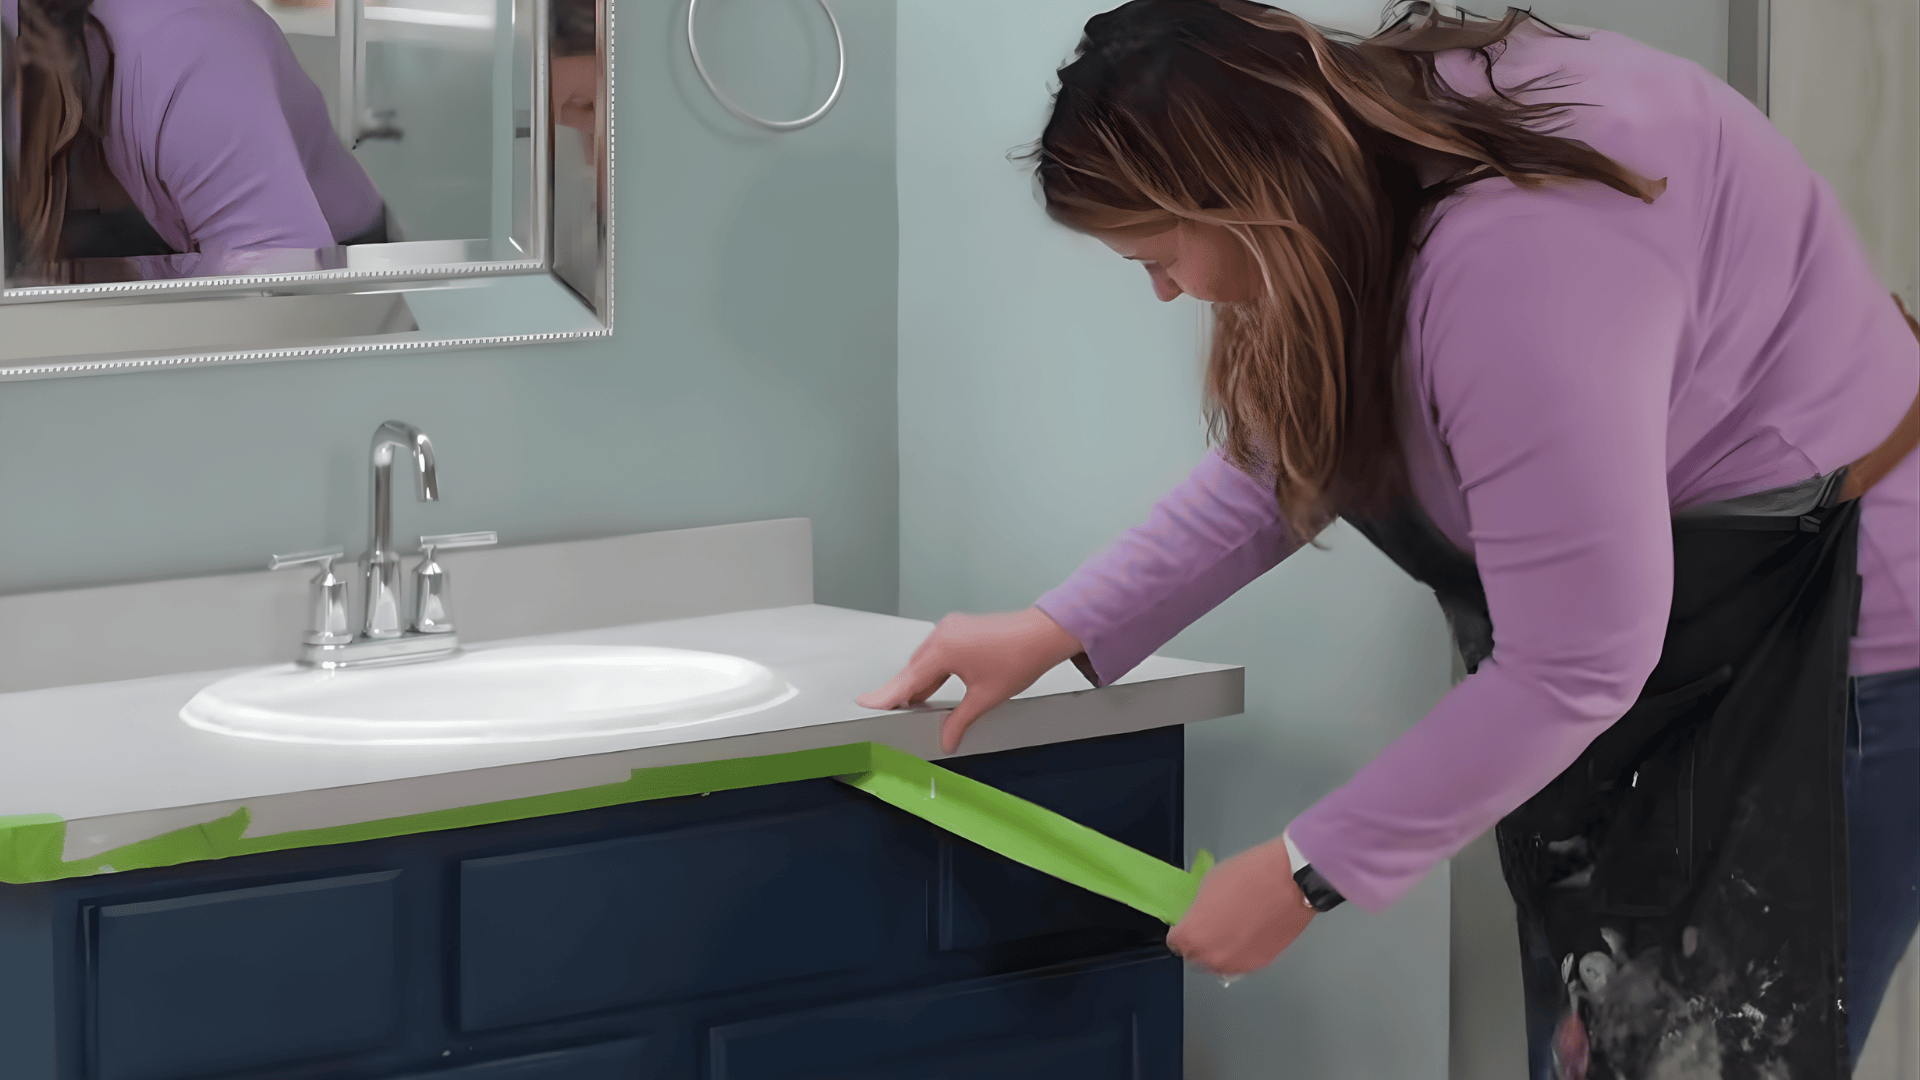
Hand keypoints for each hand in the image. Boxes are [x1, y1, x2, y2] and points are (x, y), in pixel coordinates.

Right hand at [855, 607, 1083, 753]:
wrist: (1044, 633)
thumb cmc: (1019, 659)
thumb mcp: (986, 697)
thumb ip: (959, 720)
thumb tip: (946, 740)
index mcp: (944, 650)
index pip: (907, 680)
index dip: (885, 696)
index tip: (864, 703)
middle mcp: (942, 634)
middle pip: (911, 669)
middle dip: (901, 692)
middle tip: (888, 713)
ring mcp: (950, 628)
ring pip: (923, 661)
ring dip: (917, 682)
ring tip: (912, 706)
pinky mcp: (958, 628)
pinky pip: (935, 652)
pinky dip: (930, 671)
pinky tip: (931, 688)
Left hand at [1165, 837, 1315, 976]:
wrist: (1291, 882)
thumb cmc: (1249, 876)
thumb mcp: (1209, 884)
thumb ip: (1199, 908)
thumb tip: (1200, 916)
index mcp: (1192, 935)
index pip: (1175, 942)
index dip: (1183, 930)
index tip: (1189, 924)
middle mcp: (1211, 956)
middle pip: (1195, 956)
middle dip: (1200, 942)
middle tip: (1211, 925)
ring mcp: (1236, 963)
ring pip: (1218, 964)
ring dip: (1220, 950)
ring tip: (1231, 930)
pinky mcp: (1259, 965)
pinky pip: (1241, 962)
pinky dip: (1241, 952)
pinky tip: (1248, 933)